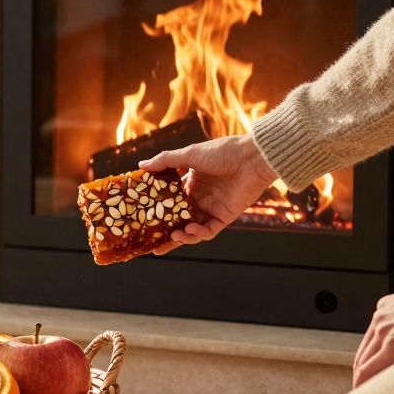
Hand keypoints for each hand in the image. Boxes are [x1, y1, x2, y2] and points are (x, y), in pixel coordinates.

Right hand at [138, 134, 277, 254]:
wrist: (252, 158)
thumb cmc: (222, 152)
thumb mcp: (190, 154)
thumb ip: (165, 161)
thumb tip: (142, 165)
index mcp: (191, 182)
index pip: (170, 200)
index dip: (158, 209)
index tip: (143, 216)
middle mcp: (200, 197)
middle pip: (179, 219)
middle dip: (166, 232)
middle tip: (152, 242)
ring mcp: (212, 208)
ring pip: (192, 229)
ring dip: (182, 237)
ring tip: (173, 236)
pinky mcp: (224, 217)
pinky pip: (208, 231)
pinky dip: (198, 234)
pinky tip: (189, 230)